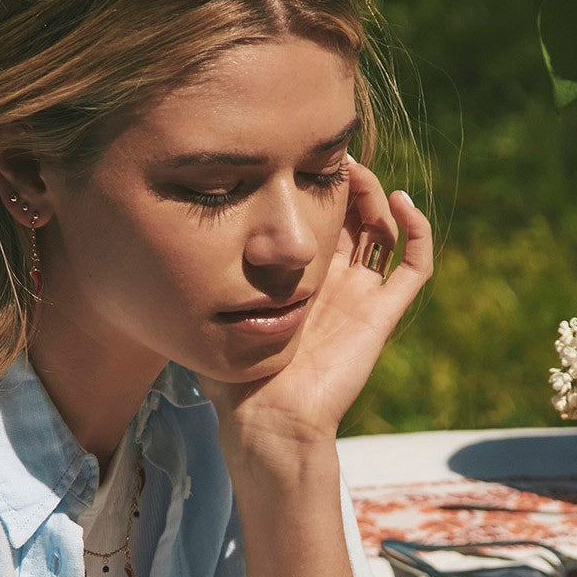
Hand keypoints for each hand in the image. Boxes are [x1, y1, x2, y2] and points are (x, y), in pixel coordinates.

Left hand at [200, 158, 432, 450]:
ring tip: (358, 176)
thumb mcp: (210, 319)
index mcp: (295, 279)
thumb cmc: (236, 382)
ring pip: (386, 231)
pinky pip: (415, 266)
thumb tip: (157, 254)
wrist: (269, 421)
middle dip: (349, 182)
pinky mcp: (381, 315)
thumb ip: (196, 287)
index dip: (315, 184)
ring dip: (379, 196)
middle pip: (355, 216)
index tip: (298, 155)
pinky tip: (400, 201)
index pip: (316, 219)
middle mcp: (332, 283)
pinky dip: (418, 229)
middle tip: (334, 156)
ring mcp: (360, 297)